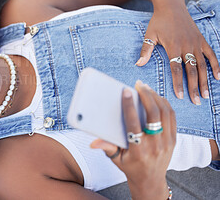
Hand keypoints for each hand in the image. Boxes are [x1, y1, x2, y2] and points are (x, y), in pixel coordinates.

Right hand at [90, 80, 175, 199]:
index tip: (126, 92)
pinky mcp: (174, 139)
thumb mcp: (116, 159)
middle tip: (138, 85)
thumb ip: (107, 148)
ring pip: (165, 112)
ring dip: (156, 97)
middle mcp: (155, 145)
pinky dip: (165, 104)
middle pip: (154, 114)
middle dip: (146, 95)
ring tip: (146, 88)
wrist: (151, 181)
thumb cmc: (130, 167)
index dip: (129, 106)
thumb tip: (92, 142)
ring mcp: (167, 142)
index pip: (134, 124)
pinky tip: (156, 97)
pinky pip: (172, 116)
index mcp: (138, 150)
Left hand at [135, 0, 219, 104]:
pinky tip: (218, 77)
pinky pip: (211, 55)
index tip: (180, 96)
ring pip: (202, 66)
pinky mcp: (201, 40)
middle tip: (195, 101)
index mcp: (173, 47)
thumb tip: (138, 64)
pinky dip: (216, 66)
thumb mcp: (149, 35)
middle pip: (191, 70)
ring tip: (205, 95)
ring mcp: (196, 43)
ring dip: (204, 81)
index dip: (178, 83)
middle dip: (193, 87)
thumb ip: (146, 50)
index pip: (176, 69)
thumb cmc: (158, 21)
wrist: (171, 6)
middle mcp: (186, 46)